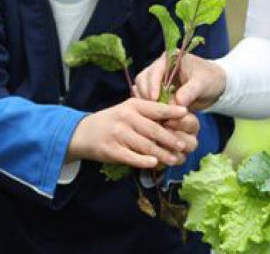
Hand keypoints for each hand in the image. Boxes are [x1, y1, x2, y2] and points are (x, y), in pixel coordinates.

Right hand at [66, 98, 195, 168]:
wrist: (84, 132)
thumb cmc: (113, 121)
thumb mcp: (128, 110)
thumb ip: (148, 113)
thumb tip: (175, 120)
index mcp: (133, 105)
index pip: (156, 108)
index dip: (172, 112)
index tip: (186, 114)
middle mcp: (126, 118)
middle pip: (154, 129)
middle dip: (171, 138)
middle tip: (184, 145)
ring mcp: (118, 134)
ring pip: (145, 146)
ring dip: (162, 154)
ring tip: (174, 159)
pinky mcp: (111, 150)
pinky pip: (131, 157)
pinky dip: (144, 161)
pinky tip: (154, 163)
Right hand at [134, 52, 226, 110]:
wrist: (215, 86)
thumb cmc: (210, 79)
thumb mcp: (203, 83)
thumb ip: (190, 91)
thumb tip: (178, 103)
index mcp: (170, 59)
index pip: (155, 70)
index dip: (152, 84)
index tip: (154, 99)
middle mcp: (160, 67)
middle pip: (143, 79)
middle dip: (146, 94)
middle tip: (152, 110)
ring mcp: (157, 79)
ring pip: (142, 88)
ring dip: (145, 101)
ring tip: (152, 114)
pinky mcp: (158, 91)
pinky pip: (147, 97)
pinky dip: (148, 105)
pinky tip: (152, 116)